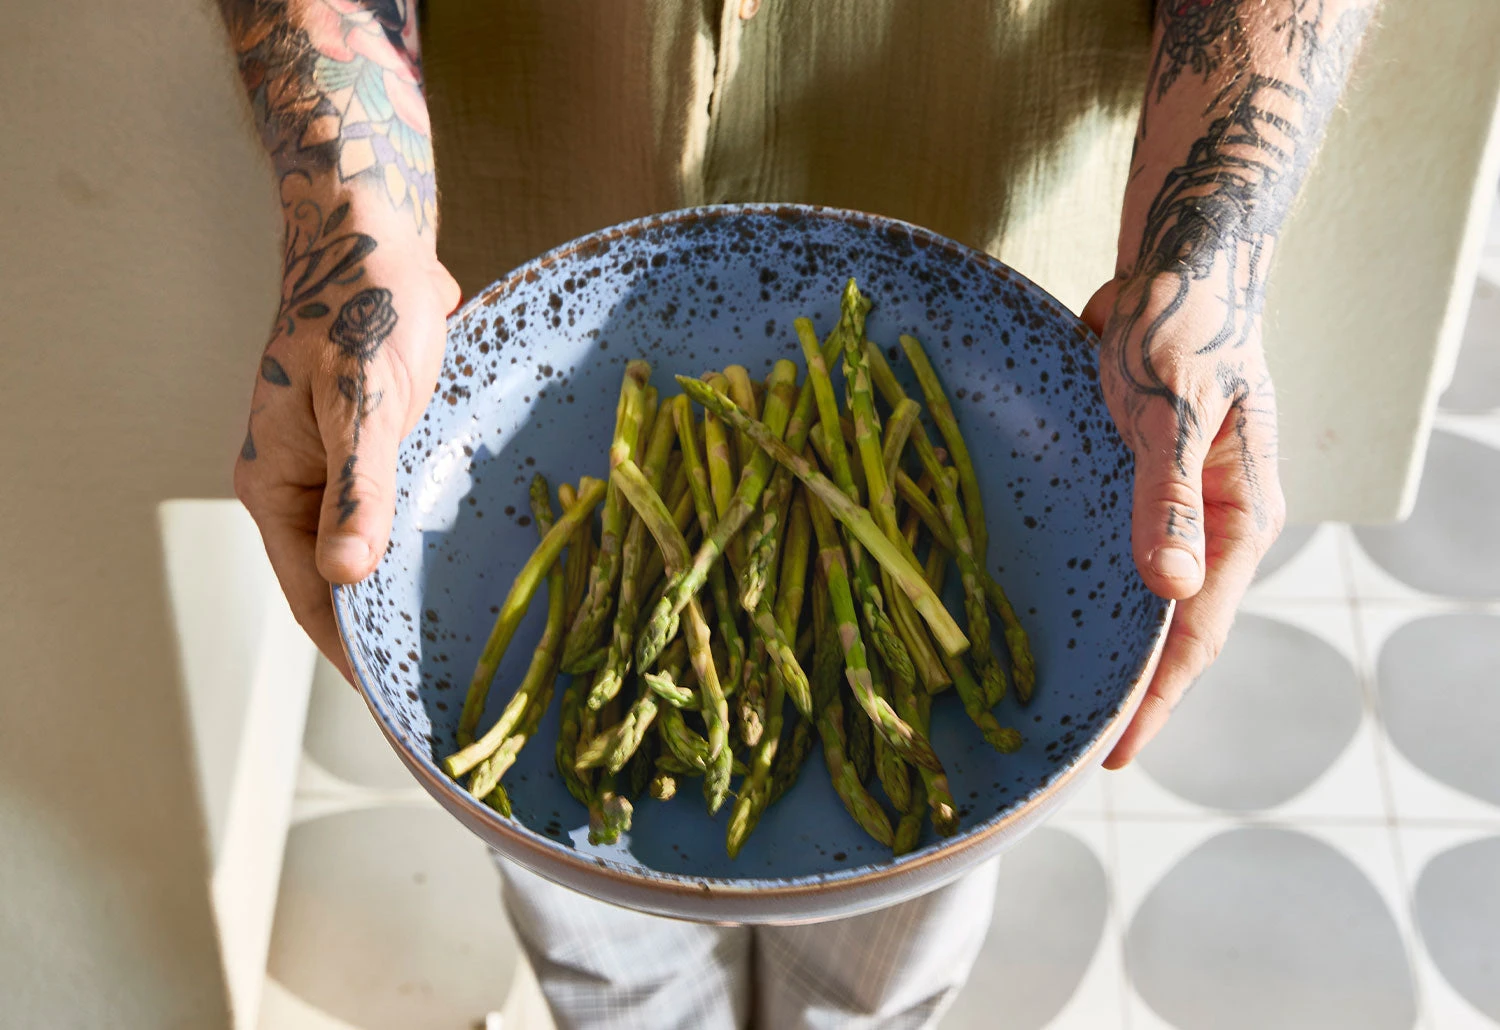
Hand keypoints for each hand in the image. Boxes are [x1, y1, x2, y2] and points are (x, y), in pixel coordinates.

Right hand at [234, 179, 459, 679]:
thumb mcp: (363, 402)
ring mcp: (341, 470)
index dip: (352, 655)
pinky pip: (399, 514)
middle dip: (386, 635)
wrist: (374, 237)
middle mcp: (302, 487)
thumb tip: (346, 575)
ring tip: (466, 647)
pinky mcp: (380, 449)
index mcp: (277, 486)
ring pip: (375, 552)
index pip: (312, 598)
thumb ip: (357, 487)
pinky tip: (473, 572)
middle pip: (342, 585)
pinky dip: (427, 547)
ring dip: (409, 594)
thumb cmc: (362, 310)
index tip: (396, 704)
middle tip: (445, 686)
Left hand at [1082, 273, 1285, 767]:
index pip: (1199, 631)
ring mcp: (1181, 507)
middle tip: (1080, 751)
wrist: (1177, 268)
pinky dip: (1096, 598)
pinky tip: (1062, 622)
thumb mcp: (1173, 407)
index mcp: (1241, 516)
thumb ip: (1169, 495)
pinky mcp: (1144, 485)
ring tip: (1068, 705)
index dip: (1157, 697)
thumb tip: (1172, 590)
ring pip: (1148, 601)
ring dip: (1114, 650)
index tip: (1116, 753)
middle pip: (1177, 631)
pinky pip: (1121, 558)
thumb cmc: (1180, 327)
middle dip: (1137, 692)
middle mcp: (1216, 524)